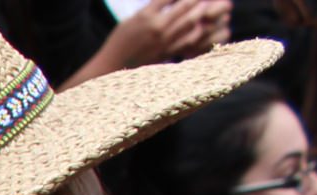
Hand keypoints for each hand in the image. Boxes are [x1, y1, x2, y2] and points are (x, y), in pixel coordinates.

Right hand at [104, 0, 231, 67]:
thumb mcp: (132, 19)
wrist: (111, 66)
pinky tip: (200, 25)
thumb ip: (152, 8)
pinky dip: (197, 30)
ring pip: (191, 22)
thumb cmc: (119, 41)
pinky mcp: (168, 51)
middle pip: (186, 7)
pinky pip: (189, 39)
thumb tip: (171, 0)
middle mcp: (157, 27)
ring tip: (205, 8)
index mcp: (146, 15)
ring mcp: (164, 40)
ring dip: (201, 13)